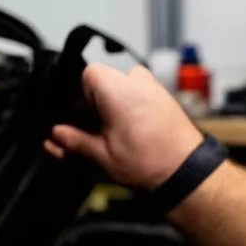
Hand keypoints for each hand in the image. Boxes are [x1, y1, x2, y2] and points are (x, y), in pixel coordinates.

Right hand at [44, 64, 204, 190]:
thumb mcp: (102, 154)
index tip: (76, 119)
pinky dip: (126, 112)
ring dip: (108, 112)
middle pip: (100, 84)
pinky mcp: (162, 98)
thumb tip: (58, 135)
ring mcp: (151, 86)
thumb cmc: (152, 161)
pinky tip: (125, 136)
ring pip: (118, 92)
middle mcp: (134, 79)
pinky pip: (136, 97)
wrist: (187, 170)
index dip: (75, 99)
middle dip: (90, 109)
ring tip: (109, 139)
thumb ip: (75, 141)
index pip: (83, 75)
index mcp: (115, 86)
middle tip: (88, 136)